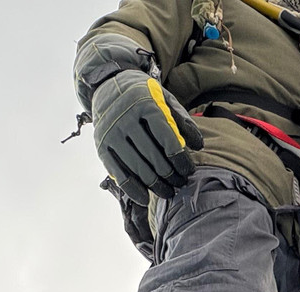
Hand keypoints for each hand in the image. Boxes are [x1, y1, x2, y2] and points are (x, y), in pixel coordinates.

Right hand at [90, 70, 203, 203]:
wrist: (108, 85)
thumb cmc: (144, 97)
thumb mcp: (165, 100)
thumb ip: (183, 121)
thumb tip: (198, 146)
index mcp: (145, 105)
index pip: (167, 139)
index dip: (180, 159)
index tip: (189, 171)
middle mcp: (125, 119)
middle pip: (153, 157)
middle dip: (170, 174)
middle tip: (181, 183)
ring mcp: (111, 133)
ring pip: (137, 168)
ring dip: (155, 185)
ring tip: (169, 192)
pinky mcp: (101, 146)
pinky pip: (118, 173)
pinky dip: (133, 189)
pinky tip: (145, 198)